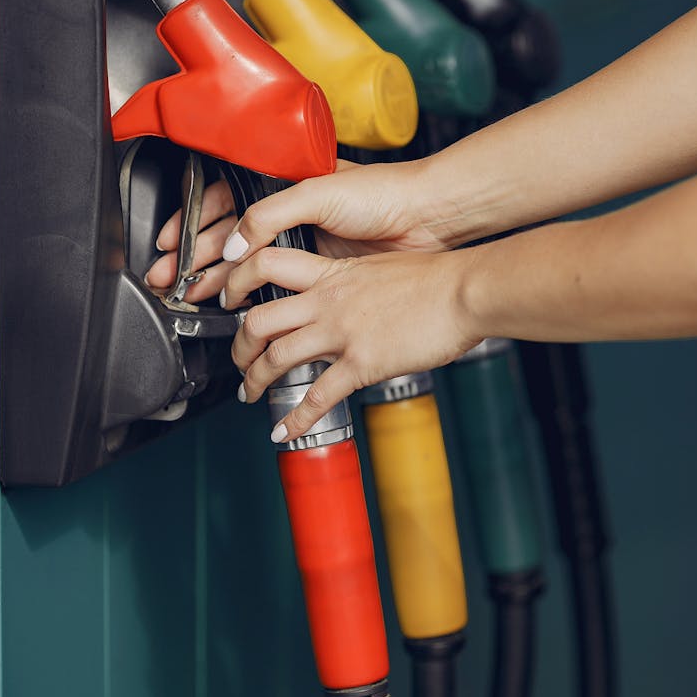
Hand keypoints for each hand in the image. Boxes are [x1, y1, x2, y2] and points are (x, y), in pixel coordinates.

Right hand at [146, 157, 446, 298]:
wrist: (428, 218)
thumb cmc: (383, 193)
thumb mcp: (317, 192)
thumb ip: (269, 216)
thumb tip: (235, 247)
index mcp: (283, 183)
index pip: (224, 201)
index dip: (193, 223)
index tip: (170, 243)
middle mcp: (290, 213)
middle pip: (229, 236)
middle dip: (195, 257)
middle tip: (169, 279)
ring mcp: (305, 244)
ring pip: (248, 264)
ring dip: (216, 279)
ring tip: (193, 296)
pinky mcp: (322, 272)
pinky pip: (276, 285)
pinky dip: (252, 296)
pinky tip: (236, 306)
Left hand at [223, 246, 477, 441]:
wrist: (465, 291)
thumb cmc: (439, 278)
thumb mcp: (384, 267)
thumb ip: (357, 283)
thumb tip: (352, 299)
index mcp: (332, 273)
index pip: (267, 265)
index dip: (239, 281)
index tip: (232, 299)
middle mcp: (327, 300)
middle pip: (258, 319)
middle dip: (239, 346)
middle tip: (239, 360)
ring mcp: (341, 332)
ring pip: (275, 356)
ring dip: (254, 381)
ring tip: (249, 394)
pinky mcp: (360, 363)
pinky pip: (316, 396)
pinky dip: (294, 419)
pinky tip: (283, 431)